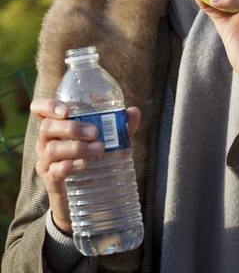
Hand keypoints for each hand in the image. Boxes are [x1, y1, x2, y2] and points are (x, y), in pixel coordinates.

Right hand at [31, 98, 140, 235]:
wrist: (85, 199)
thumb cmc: (92, 159)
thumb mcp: (106, 140)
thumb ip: (118, 126)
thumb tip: (133, 112)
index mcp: (56, 126)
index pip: (39, 109)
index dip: (47, 105)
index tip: (67, 110)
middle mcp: (45, 142)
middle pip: (47, 127)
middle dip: (72, 127)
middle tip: (95, 132)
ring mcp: (46, 162)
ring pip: (51, 149)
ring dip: (76, 147)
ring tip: (98, 149)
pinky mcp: (51, 182)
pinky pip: (54, 171)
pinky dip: (69, 166)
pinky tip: (83, 164)